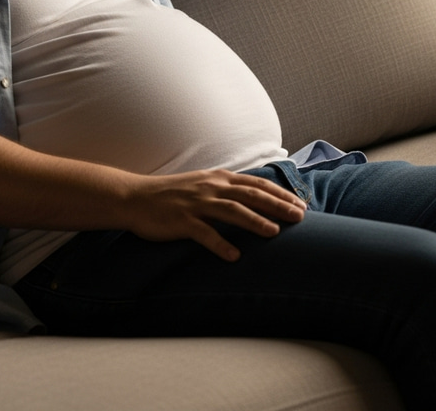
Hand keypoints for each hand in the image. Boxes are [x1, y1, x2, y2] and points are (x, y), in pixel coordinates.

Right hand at [121, 168, 306, 261]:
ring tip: (274, 233)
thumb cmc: (171, 194)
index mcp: (218, 178)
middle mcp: (210, 188)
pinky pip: (203, 234)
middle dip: (277, 205)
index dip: (280, 194)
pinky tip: (234, 256)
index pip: (256, 184)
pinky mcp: (181, 221)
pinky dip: (220, 244)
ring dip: (254, 221)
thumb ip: (226, 189)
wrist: (135, 197)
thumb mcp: (202, 184)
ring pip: (231, 210)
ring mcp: (195, 204)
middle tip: (300, 217)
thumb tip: (254, 198)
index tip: (300, 204)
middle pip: (250, 195)